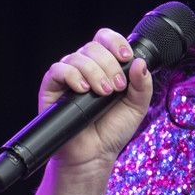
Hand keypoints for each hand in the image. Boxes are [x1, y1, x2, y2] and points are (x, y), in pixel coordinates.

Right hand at [38, 28, 153, 171]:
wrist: (94, 155)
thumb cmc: (112, 130)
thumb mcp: (136, 107)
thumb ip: (142, 85)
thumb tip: (139, 62)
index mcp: (105, 67)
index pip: (106, 40)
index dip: (116, 42)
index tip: (126, 57)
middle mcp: (85, 67)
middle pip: (93, 47)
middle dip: (109, 64)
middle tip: (116, 87)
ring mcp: (68, 76)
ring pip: (78, 57)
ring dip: (94, 72)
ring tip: (103, 93)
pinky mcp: (51, 88)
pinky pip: (57, 70)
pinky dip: (72, 75)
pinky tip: (83, 89)